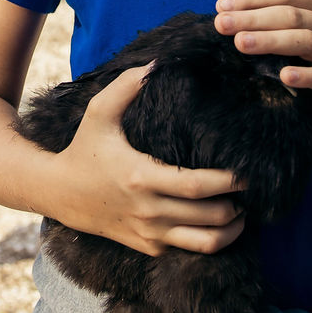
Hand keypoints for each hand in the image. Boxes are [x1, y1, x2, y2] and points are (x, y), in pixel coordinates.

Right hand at [45, 64, 245, 256]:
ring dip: (232, 230)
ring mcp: (150, 234)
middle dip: (239, 205)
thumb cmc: (84, 150)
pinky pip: (189, 250)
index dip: (228, 180)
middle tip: (251, 188)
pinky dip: (211, 240)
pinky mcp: (149, 247)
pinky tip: (218, 222)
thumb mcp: (98, 113)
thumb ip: (126, 86)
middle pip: (211, 216)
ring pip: (206, 243)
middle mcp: (149, 211)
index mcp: (141, 177)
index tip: (248, 171)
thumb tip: (158, 63)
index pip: (197, 185)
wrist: (60, 194)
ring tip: (241, 212)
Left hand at [215, 0, 311, 127]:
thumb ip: (263, 3)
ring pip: (306, 40)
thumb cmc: (311, 53)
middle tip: (222, 24)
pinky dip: (304, 75)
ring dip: (271, 40)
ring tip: (241, 43)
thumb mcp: (291, 24)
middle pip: (291, 15)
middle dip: (253, 18)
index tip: (221, 6)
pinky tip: (283, 76)